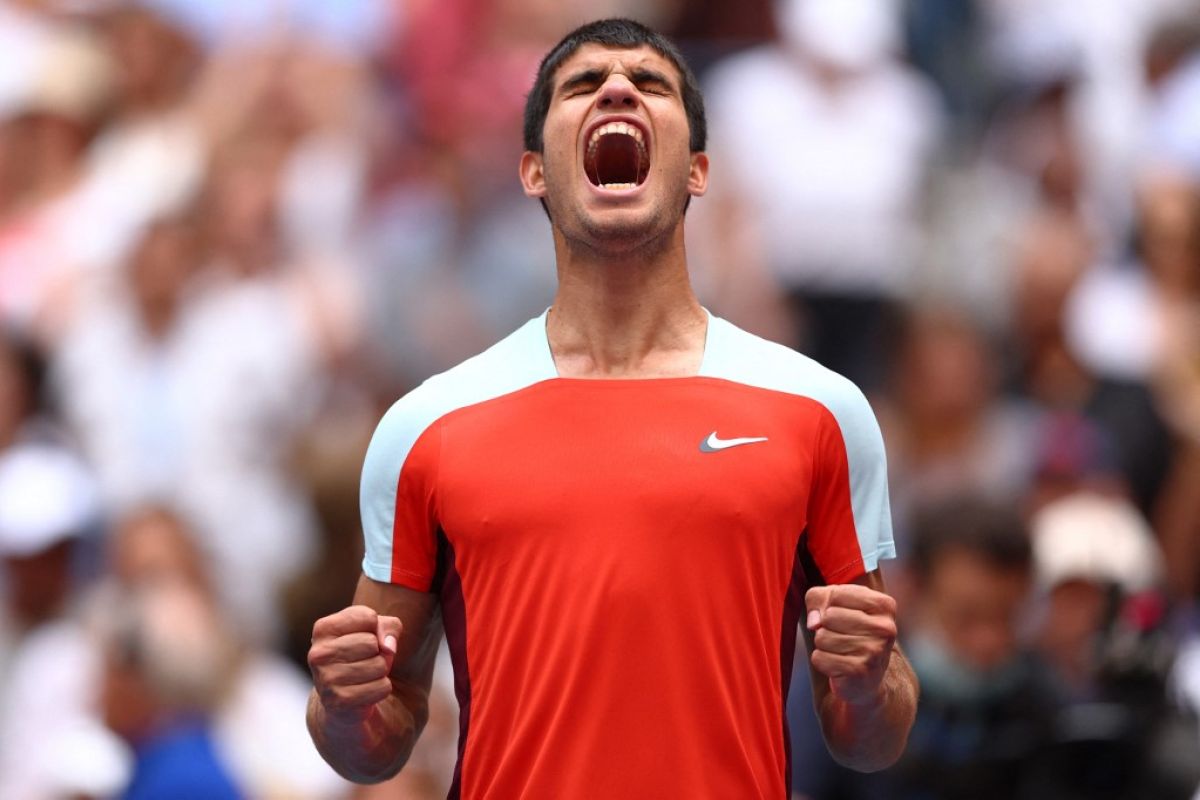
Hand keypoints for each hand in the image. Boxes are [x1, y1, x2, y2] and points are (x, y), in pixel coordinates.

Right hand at [309, 605, 402, 722]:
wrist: (343, 698)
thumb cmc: (361, 654)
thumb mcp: (375, 630)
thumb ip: (389, 626)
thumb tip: (389, 647)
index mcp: (323, 629)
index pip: (368, 618)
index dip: (376, 629)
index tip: (362, 638)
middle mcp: (318, 653)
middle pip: (372, 643)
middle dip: (378, 652)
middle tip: (364, 661)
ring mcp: (326, 679)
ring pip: (379, 665)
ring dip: (380, 672)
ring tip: (364, 676)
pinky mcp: (339, 701)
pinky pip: (382, 687)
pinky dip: (381, 689)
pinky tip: (365, 691)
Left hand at [805, 584, 897, 704]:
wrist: (866, 677)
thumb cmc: (850, 632)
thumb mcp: (836, 604)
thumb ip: (818, 597)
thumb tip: (814, 622)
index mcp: (884, 605)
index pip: (836, 594)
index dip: (829, 606)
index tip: (844, 616)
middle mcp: (884, 628)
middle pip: (828, 616)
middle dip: (826, 627)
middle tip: (842, 637)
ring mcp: (874, 651)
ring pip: (822, 637)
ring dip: (824, 645)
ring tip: (841, 651)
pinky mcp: (859, 671)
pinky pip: (819, 658)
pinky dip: (822, 661)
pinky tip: (838, 665)